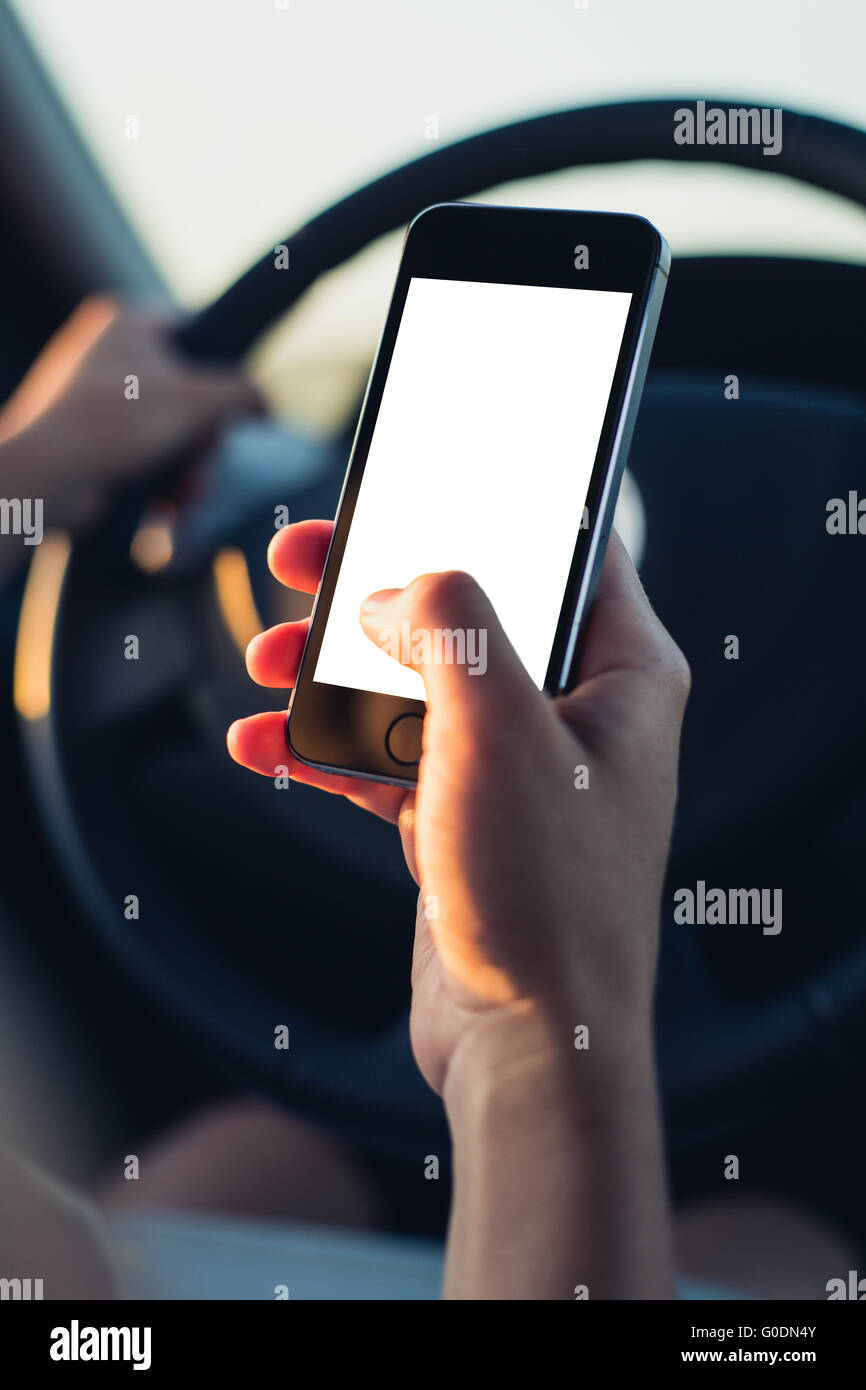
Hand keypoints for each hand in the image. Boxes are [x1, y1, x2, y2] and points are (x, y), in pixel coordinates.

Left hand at [0, 295, 263, 528]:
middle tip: (200, 461)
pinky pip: (148, 456)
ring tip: (184, 492)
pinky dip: (163, 482)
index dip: (219, 378)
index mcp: (126, 321)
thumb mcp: (199, 398)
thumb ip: (245, 392)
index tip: (226, 411)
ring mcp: (98, 399)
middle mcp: (108, 353)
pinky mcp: (95, 441)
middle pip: (191, 394)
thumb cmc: (115, 423)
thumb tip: (268, 405)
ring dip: (189, 469)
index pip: (198, 336)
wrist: (48, 477)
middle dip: (203, 441)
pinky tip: (167, 505)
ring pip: (172, 432)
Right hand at [228, 520, 688, 1106]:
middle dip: (374, 589)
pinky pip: (384, 761)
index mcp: (623, 675)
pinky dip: (325, 749)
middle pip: (465, 614)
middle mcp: (574, 715)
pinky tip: (262, 743)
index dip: (490, 511)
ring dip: (332, 672)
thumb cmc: (544, 892)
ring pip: (413, 686)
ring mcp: (513, 771)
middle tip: (299, 558)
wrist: (528, 1044)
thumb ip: (455, 626)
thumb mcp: (500, 729)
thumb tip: (403, 582)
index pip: (567, 554)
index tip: (414, 485)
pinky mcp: (462, 821)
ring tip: (264, 661)